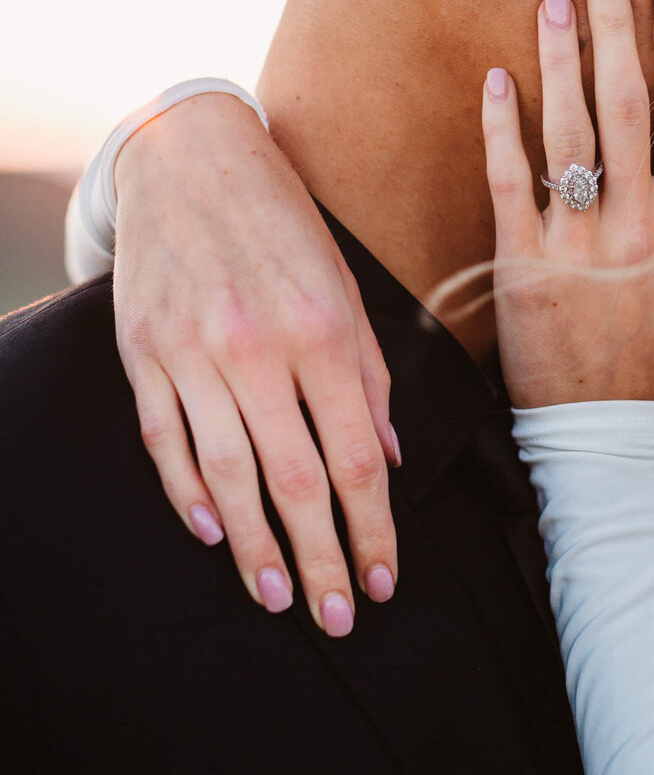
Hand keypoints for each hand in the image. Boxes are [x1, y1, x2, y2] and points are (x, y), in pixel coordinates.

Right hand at [113, 91, 398, 633]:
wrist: (190, 156)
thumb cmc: (283, 222)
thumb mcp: (345, 283)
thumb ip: (371, 373)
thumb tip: (390, 460)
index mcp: (323, 329)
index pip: (356, 457)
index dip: (374, 528)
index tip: (385, 578)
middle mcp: (258, 347)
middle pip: (296, 481)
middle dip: (322, 560)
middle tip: (340, 618)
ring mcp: (193, 352)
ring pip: (227, 476)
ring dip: (255, 549)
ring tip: (281, 598)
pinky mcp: (143, 352)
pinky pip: (165, 440)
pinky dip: (188, 495)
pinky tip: (214, 534)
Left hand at [481, 0, 653, 406]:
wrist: (606, 425)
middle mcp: (641, 226)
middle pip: (630, 102)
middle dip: (616, 25)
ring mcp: (580, 244)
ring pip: (570, 128)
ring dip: (561, 56)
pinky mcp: (522, 264)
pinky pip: (510, 178)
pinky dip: (503, 124)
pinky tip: (499, 76)